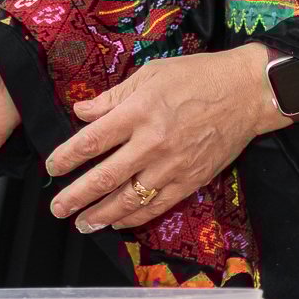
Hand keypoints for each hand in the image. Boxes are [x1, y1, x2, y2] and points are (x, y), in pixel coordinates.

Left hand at [44, 43, 286, 232]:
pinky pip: (156, 205)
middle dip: (76, 196)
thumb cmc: (196, 76)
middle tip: (57, 208)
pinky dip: (134, 217)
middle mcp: (151, 143)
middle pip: (104, 177)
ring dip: (101, 215)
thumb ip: (113, 97)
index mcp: (138, 112)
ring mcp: (171, 166)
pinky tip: (118, 222)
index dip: (67, 156)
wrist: (245, 93)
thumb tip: (81, 112)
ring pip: (128, 199)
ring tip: (82, 224)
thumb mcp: (150, 75)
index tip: (52, 166)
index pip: (92, 140)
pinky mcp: (189, 180)